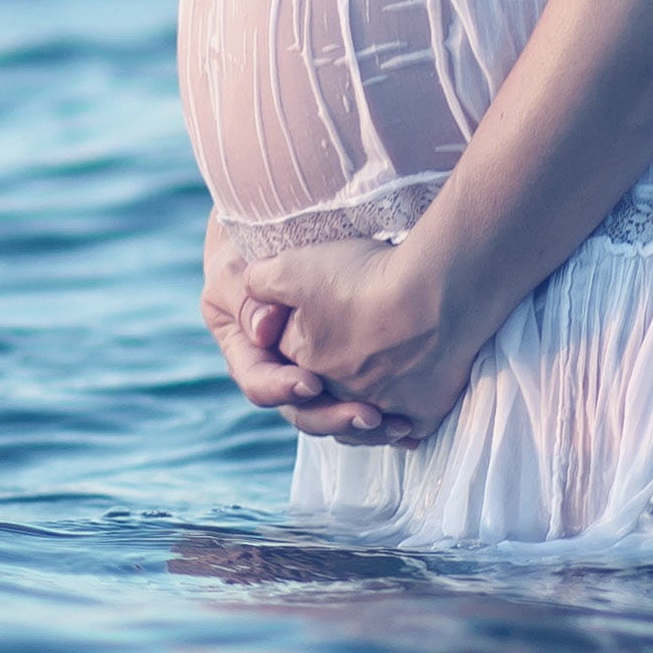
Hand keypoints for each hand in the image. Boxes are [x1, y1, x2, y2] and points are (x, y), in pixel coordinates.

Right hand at [206, 249, 413, 445]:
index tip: (311, 383)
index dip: (280, 388)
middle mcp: (278, 370)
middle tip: (368, 416)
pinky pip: (363, 406)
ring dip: (364, 427)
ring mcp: (314, 374)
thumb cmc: (265, 239)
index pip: (257, 381)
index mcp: (246, 349)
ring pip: (335, 414)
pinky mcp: (347, 374)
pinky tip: (409, 424)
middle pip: (300, 410)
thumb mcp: (242, 266)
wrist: (298, 225)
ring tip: (397, 425)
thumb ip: (248, 299)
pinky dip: (384, 420)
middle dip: (333, 417)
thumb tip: (263, 332)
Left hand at [236, 235, 500, 449]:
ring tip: (374, 394)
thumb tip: (253, 295)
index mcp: (303, 364)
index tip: (317, 317)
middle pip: (330, 392)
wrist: (438, 291)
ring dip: (367, 409)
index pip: (289, 361)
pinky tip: (408, 408)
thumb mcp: (292, 267)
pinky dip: (407, 418)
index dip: (299, 338)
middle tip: (346, 356)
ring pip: (369, 414)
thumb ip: (260, 284)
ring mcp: (385, 407)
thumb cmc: (361, 278)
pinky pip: (412, 423)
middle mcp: (341, 394)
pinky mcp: (425, 413)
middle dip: (330, 381)